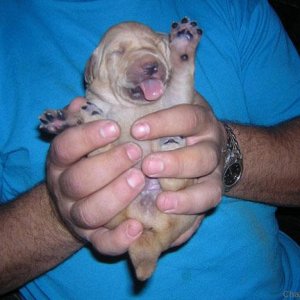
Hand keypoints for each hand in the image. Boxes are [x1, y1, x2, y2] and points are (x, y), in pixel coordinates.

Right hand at [46, 98, 144, 255]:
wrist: (79, 200)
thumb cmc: (88, 161)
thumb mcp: (82, 140)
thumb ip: (82, 122)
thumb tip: (81, 104)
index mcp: (61, 162)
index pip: (65, 147)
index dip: (87, 137)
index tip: (114, 126)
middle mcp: (65, 190)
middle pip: (78, 181)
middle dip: (108, 166)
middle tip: (135, 152)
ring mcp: (78, 216)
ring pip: (89, 212)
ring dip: (115, 196)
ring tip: (140, 179)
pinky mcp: (94, 238)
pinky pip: (103, 244)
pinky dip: (119, 238)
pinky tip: (138, 226)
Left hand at [131, 94, 225, 243]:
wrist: (205, 142)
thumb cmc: (177, 124)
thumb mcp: (171, 104)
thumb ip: (158, 96)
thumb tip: (145, 88)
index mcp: (200, 121)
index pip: (187, 117)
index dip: (164, 124)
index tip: (137, 130)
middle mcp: (211, 147)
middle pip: (203, 156)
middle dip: (176, 163)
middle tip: (148, 167)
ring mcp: (214, 174)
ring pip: (210, 188)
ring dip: (186, 197)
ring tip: (161, 202)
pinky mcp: (211, 194)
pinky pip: (207, 207)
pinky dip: (190, 214)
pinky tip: (168, 217)